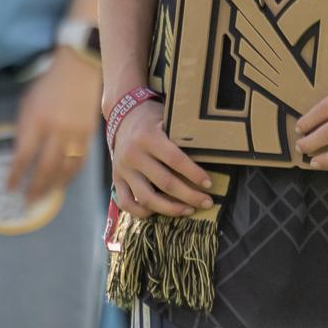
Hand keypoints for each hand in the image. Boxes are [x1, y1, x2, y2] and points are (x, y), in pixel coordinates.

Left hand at [7, 47, 102, 203]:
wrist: (79, 69)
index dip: (15, 175)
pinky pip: (79, 162)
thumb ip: (24, 128)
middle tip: (26, 202)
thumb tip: (21, 153)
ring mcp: (75, 134)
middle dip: (34, 187)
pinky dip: (70, 176)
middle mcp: (56, 130)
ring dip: (53, 186)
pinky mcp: (88, 135)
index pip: (23, 156)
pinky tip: (62, 183)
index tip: (9, 187)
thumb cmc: (48, 84)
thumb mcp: (28, 103)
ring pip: (64, 169)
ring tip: (44, 198)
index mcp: (36, 120)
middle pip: (44, 168)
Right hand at [110, 99, 214, 217]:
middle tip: (207, 202)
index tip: (209, 184)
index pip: (175, 160)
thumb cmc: (153, 119)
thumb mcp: (167, 119)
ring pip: (146, 198)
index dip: (194, 174)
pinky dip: (142, 212)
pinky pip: (127, 203)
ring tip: (189, 210)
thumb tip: (211, 153)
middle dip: (189, 196)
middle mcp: (133, 155)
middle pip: (164, 183)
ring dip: (170, 209)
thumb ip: (182, 136)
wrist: (123, 115)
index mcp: (148, 137)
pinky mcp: (116, 179)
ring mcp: (123, 169)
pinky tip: (159, 212)